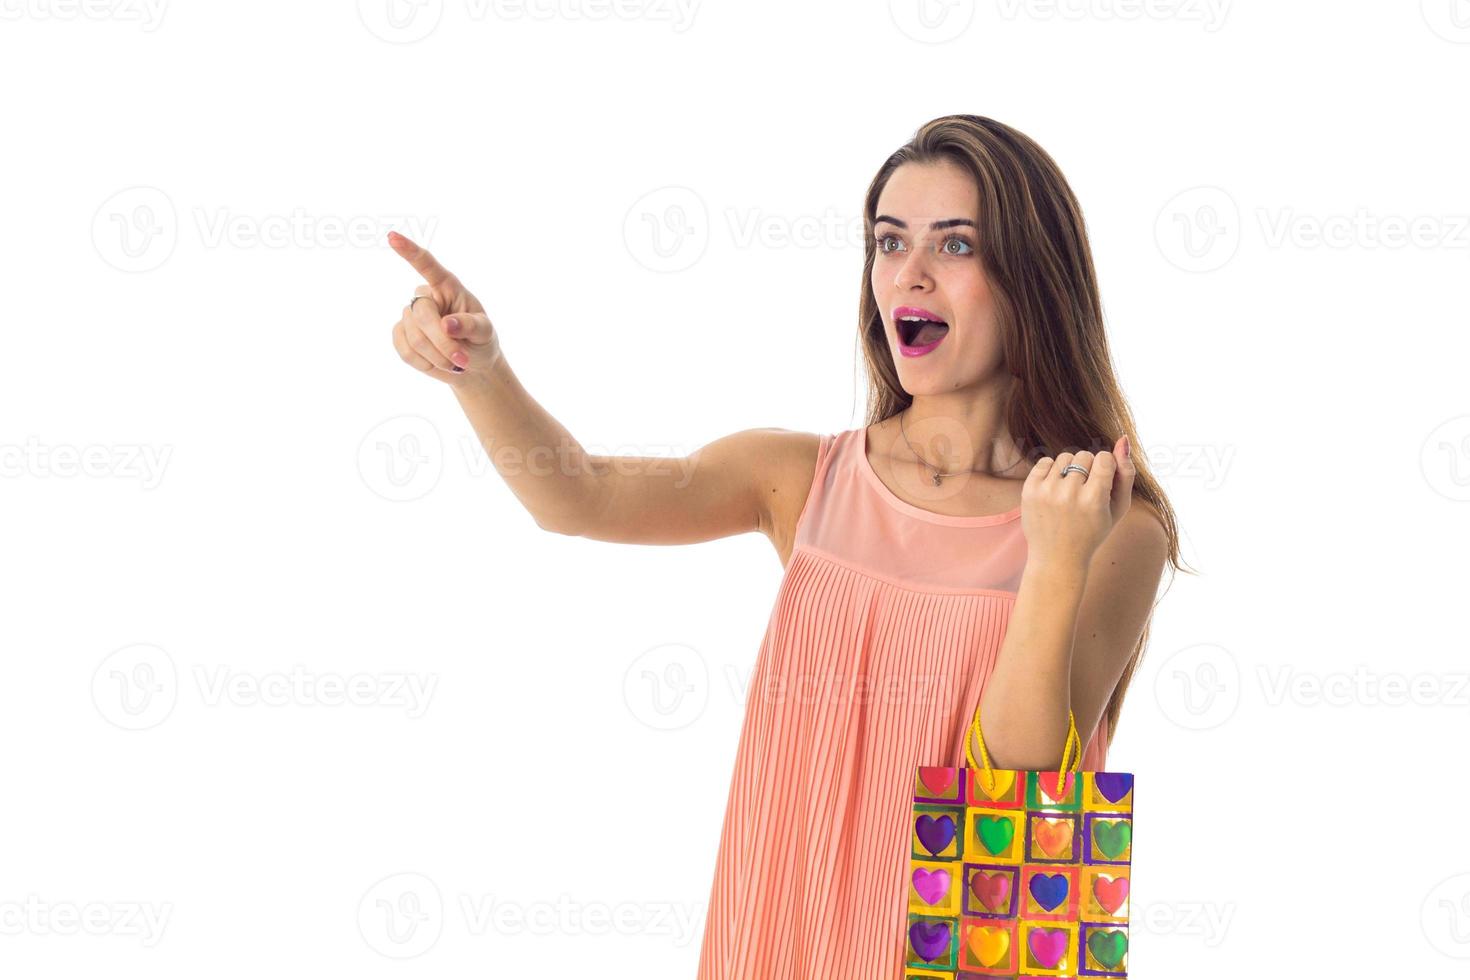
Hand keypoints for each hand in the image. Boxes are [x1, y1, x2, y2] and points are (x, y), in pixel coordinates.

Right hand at [387, 230, 500, 386]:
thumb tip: (448, 324)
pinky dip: (424, 363)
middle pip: (421, 315)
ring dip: (436, 356)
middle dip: (442, 342)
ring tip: (454, 363)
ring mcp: (410, 315)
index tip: (392, 237)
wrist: (471, 366)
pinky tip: (436, 362)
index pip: (427, 264)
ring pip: (413, 337)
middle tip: (461, 361)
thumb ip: (471, 326)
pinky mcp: (400, 334)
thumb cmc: (481, 341)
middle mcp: (426, 296)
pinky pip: (404, 350)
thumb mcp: (486, 333)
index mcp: (447, 286)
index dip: (409, 252)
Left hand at [1020, 436, 1135, 569]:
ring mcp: (1046, 492)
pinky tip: (1055, 489)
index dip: (1105, 467)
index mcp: (1094, 500)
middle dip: (1088, 469)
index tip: (1102, 483)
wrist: (1057, 557)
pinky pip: (1045, 461)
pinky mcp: (1029, 491)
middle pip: (1084, 455)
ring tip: (1070, 491)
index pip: (1104, 458)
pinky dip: (1052, 471)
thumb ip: (1126, 473)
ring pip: (1065, 457)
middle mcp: (1069, 494)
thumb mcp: (1118, 508)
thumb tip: (1123, 439)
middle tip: (1085, 492)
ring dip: (1070, 469)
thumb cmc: (1094, 531)